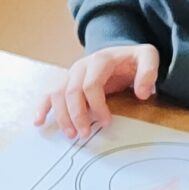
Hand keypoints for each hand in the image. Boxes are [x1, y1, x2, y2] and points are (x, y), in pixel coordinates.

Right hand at [33, 43, 160, 138]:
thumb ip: (149, 71)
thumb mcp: (147, 57)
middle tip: (85, 134)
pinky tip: (38, 121)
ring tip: (70, 135)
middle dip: (77, 115)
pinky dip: (42, 108)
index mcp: (100, 60)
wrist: (120, 54)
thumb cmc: (133, 60)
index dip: (97, 106)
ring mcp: (71, 74)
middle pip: (71, 91)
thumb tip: (142, 93)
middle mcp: (81, 66)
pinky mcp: (66, 82)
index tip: (106, 121)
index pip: (91, 85)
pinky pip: (50, 94)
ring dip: (61, 116)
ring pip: (58, 94)